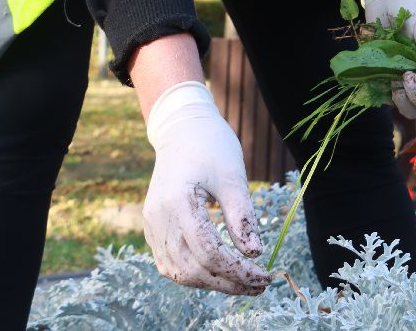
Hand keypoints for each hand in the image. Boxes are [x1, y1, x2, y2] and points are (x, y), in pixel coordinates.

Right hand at [142, 80, 272, 294]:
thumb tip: (254, 253)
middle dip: (227, 283)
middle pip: (192, 269)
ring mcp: (151, 225)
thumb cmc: (212, 147)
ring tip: (243, 283)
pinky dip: (194, 273)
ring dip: (211, 283)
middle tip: (259, 285)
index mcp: (177, 202)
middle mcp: (158, 218)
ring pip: (178, 271)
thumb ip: (242, 215)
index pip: (208, 252)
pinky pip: (170, 262)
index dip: (237, 270)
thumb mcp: (233, 175)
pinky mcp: (153, 228)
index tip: (264, 275)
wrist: (182, 130)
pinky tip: (219, 273)